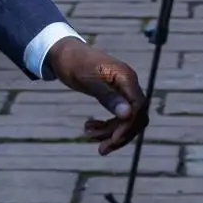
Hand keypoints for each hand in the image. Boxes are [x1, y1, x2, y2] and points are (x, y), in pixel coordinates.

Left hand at [45, 38, 148, 154]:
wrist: (64, 53)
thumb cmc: (73, 63)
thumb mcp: (87, 80)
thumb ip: (108, 96)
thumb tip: (128, 114)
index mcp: (125, 77)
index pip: (138, 107)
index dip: (128, 127)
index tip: (112, 141)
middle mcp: (129, 83)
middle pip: (136, 117)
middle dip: (120, 135)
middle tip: (101, 149)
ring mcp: (124, 89)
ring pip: (126, 119)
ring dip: (110, 132)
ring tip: (88, 134)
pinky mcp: (116, 94)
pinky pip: (118, 115)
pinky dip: (106, 125)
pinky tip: (90, 127)